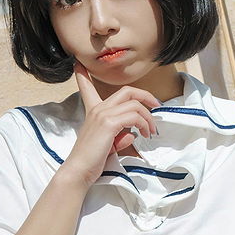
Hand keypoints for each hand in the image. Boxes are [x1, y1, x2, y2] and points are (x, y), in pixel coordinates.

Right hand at [65, 61, 161, 186]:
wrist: (79, 170)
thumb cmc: (92, 160)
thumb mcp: (108, 144)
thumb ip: (120, 136)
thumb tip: (132, 134)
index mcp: (94, 111)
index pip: (87, 88)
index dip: (83, 75)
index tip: (78, 64)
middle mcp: (98, 109)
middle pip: (127, 91)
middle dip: (145, 96)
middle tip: (156, 105)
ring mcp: (103, 114)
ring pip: (135, 104)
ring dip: (148, 117)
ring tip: (151, 131)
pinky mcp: (108, 123)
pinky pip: (134, 117)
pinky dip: (143, 124)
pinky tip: (144, 134)